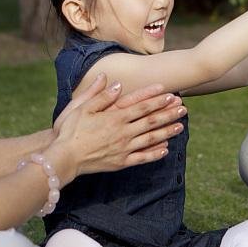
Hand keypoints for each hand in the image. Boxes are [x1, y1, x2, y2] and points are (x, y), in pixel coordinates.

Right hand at [51, 74, 186, 177]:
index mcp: (114, 117)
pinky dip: (155, 154)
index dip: (157, 99)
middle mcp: (123, 132)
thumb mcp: (81, 107)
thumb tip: (116, 83)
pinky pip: (142, 158)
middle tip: (183, 109)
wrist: (64, 157)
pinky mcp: (121, 162)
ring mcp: (123, 148)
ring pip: (150, 139)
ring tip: (180, 126)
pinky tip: (165, 150)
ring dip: (167, 132)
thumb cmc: (70, 130)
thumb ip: (100, 95)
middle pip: (151, 121)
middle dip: (168, 114)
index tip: (170, 94)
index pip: (141, 106)